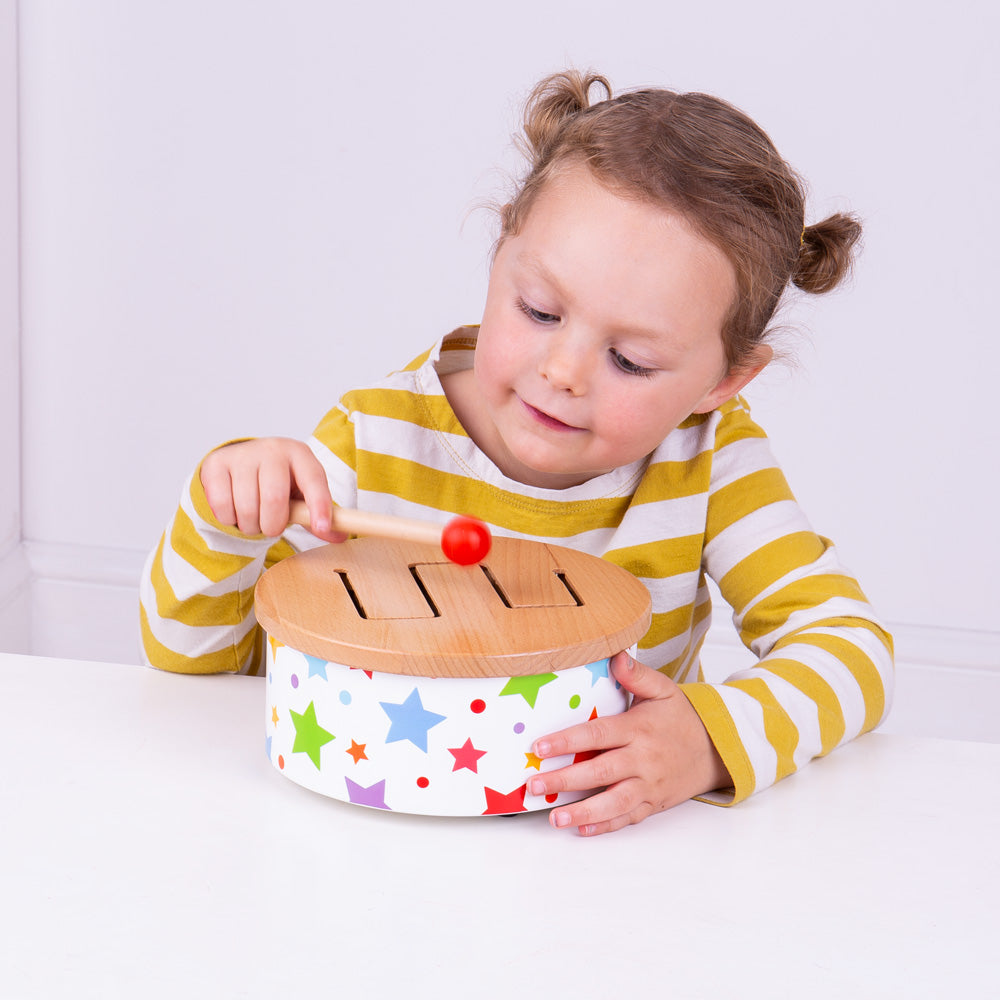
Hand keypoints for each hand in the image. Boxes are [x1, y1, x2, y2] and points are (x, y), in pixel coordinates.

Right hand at [199, 437, 342, 539]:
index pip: (314, 480)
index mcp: (300, 454)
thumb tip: (338, 536)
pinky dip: (229, 519)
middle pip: (274, 497)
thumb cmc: (280, 482)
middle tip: (271, 528)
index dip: (319, 506)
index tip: (322, 528)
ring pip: (247, 507)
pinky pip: (221, 505)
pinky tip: (235, 511)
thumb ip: (318, 515)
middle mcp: (272, 449)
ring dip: (250, 526)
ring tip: (254, 520)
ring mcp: (243, 455)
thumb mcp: (302, 495)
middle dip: (273, 525)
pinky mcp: (217, 464)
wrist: (243, 464)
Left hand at [528, 651, 731, 835]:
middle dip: (565, 780)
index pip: (598, 735)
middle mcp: (643, 760)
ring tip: (555, 818)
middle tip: (534, 784)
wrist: (717, 750)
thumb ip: (638, 675)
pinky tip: (582, 829)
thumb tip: (616, 656)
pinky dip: (606, 826)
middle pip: (600, 772)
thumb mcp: (664, 690)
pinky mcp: (653, 803)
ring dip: (583, 812)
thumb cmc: (682, 719)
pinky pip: (629, 818)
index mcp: (639, 729)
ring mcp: (649, 785)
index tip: (540, 747)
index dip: (568, 741)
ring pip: (614, 803)